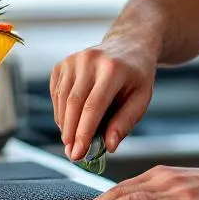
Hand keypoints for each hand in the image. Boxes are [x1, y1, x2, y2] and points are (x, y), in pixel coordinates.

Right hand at [50, 35, 156, 160]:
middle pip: (74, 103)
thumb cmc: (137, 76)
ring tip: (73, 141)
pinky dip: (61, 112)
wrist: (128, 45)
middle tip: (73, 155)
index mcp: (113, 68)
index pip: (93, 106)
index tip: (79, 154)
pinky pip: (56, 94)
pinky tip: (70, 121)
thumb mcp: (142, 98)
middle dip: (71, 133)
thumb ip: (125, 122)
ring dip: (65, 125)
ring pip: (62, 100)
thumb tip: (109, 146)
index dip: (84, 132)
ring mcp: (74, 60)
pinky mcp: (63, 63)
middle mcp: (90, 60)